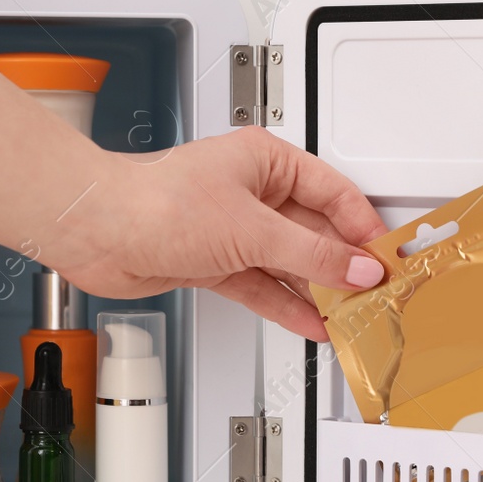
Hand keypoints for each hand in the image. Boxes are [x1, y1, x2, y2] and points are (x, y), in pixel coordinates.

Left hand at [48, 127, 387, 340]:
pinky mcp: (215, 261)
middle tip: (371, 291)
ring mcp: (233, 228)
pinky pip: (263, 285)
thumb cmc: (157, 203)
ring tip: (348, 313)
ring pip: (289, 262)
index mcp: (266, 160)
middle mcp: (251, 191)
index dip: (361, 225)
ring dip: (317, 289)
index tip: (384, 256)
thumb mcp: (252, 229)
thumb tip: (356, 266)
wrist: (98, 232)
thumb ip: (311, 254)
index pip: (333, 191)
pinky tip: (311, 321)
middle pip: (314, 230)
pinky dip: (286, 304)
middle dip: (342, 263)